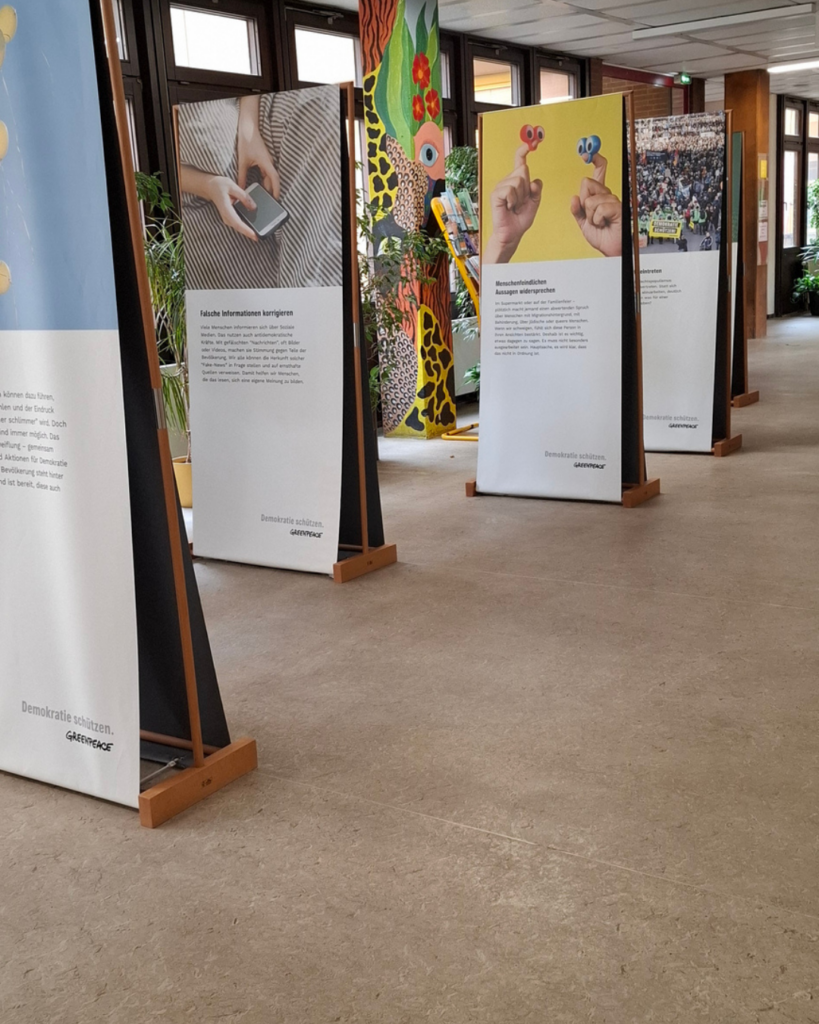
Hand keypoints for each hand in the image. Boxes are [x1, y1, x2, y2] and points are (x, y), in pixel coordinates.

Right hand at [203, 175, 257, 241]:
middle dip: (249, 233)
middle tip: (260, 237)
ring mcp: (227, 218)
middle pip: (238, 228)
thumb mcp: (232, 186)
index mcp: (226, 208)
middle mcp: (226, 216)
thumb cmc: (219, 185)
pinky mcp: (229, 217)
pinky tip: (254, 227)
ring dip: (248, 231)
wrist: (210, 187)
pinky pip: (238, 224)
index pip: (237, 223)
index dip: (246, 230)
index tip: (254, 236)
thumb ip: (244, 197)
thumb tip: (254, 207)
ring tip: (259, 233)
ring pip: (238, 227)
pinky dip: (246, 227)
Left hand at [238, 95, 280, 198]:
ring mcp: (267, 162)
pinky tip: (258, 186)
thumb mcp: (242, 162)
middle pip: (272, 181)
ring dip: (267, 186)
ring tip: (263, 197)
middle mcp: (269, 163)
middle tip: (268, 203)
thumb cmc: (246, 142)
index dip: (277, 190)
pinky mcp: (264, 161)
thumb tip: (240, 189)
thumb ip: (241, 177)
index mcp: (266, 163)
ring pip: (269, 178)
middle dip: (271, 192)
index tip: (277, 200)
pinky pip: (266, 174)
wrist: (248, 128)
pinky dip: (264, 181)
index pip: (275, 179)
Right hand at [484, 144, 542, 263]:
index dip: (524, 151)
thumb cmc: (521, 218)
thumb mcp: (534, 202)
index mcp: (516, 180)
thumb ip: (536, 190)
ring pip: (518, 181)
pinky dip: (513, 200)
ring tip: (515, 206)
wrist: (512, 234)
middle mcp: (507, 180)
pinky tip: (509, 207)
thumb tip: (534, 181)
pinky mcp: (495, 194)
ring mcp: (500, 187)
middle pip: (523, 171)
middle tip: (521, 202)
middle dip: (527, 188)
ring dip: (521, 196)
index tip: (533, 143)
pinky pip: (510, 190)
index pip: (520, 161)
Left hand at [570, 154, 621, 256]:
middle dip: (583, 202)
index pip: (599, 171)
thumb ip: (577, 210)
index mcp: (599, 195)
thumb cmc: (602, 236)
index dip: (595, 160)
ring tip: (599, 223)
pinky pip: (598, 209)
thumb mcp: (583, 223)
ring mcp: (612, 200)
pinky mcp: (617, 207)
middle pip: (587, 184)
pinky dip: (597, 220)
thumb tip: (574, 198)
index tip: (587, 154)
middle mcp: (607, 194)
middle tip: (591, 215)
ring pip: (590, 200)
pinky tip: (604, 224)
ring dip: (591, 216)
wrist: (611, 249)